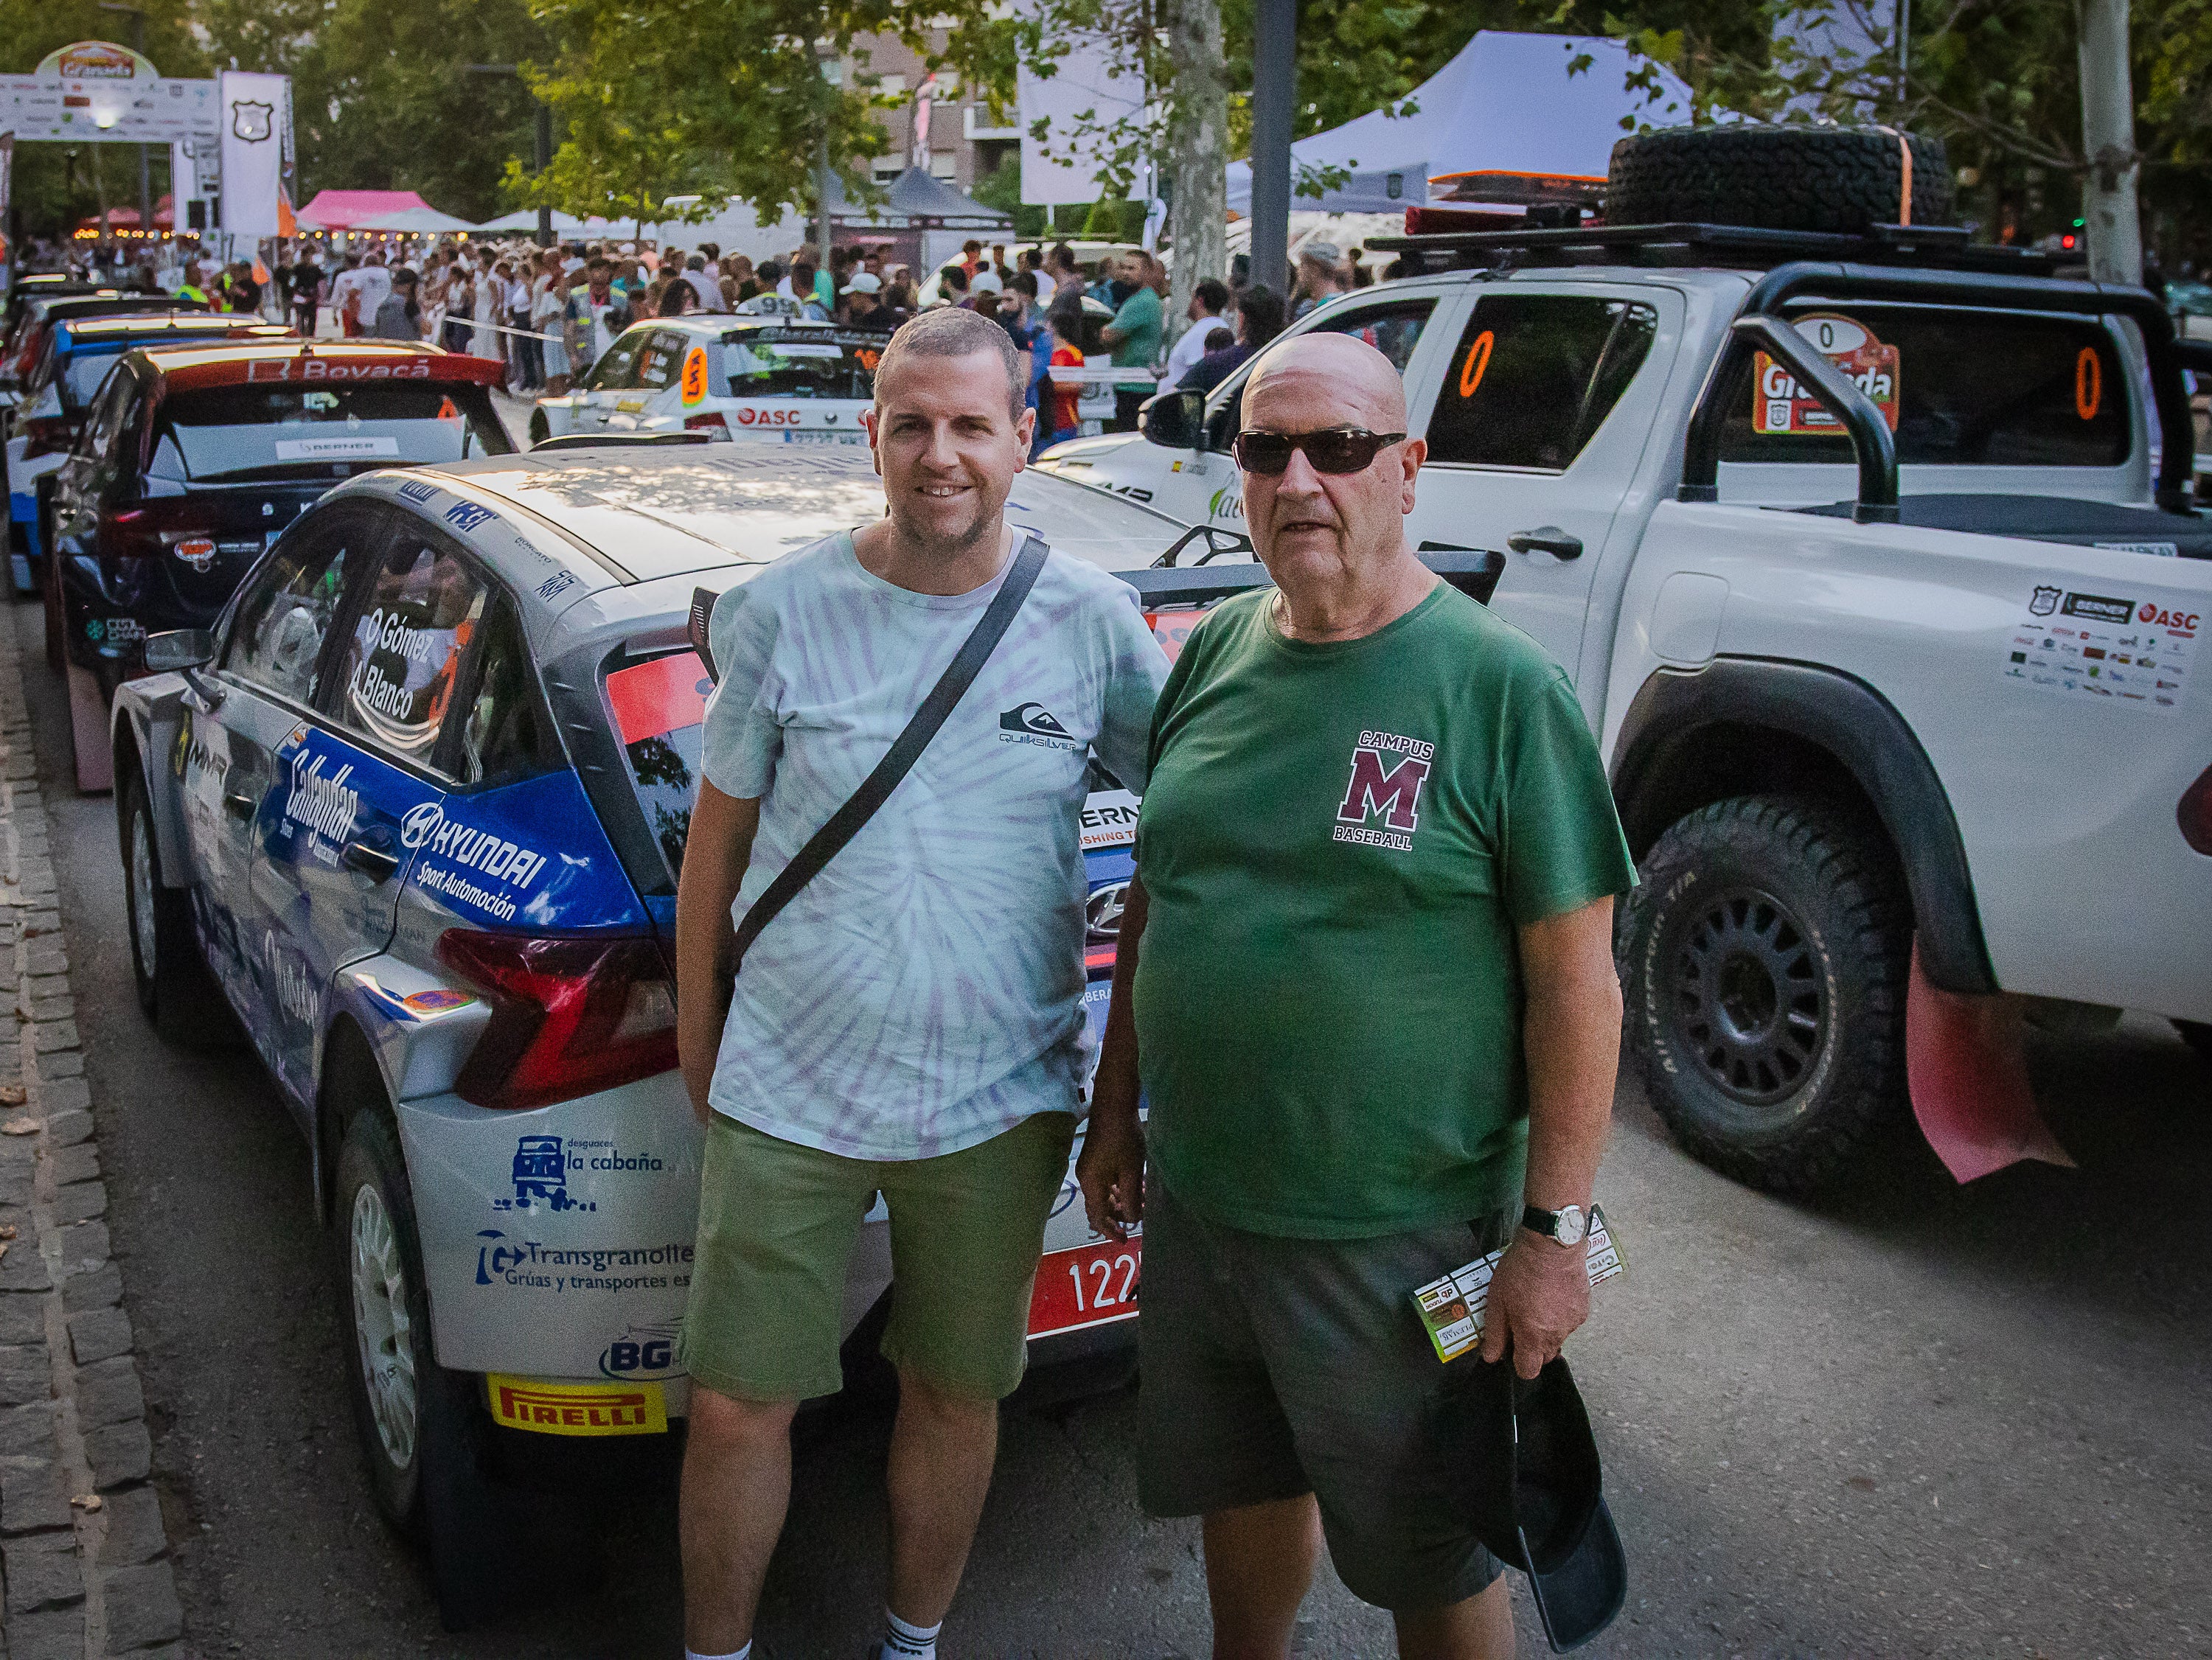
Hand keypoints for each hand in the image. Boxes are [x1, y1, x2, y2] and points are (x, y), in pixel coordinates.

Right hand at [1076, 1109, 1144, 1240]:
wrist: (1114, 1104)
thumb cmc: (1123, 1138)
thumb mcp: (1131, 1171)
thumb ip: (1131, 1199)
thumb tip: (1133, 1220)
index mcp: (1091, 1183)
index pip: (1097, 1215)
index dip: (1110, 1230)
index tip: (1124, 1240)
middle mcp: (1086, 1178)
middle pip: (1099, 1206)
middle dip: (1118, 1216)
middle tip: (1137, 1221)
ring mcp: (1091, 1167)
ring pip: (1104, 1194)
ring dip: (1121, 1202)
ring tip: (1142, 1204)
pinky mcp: (1097, 1158)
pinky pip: (1107, 1182)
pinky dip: (1119, 1189)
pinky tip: (1136, 1188)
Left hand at [1479, 1234, 1590, 1379]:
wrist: (1552, 1244)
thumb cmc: (1521, 1269)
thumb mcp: (1497, 1299)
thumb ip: (1495, 1332)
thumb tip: (1491, 1356)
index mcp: (1533, 1336)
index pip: (1528, 1370)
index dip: (1517, 1363)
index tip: (1510, 1348)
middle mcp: (1556, 1334)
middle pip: (1544, 1357)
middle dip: (1531, 1347)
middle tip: (1520, 1322)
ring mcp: (1572, 1323)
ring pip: (1557, 1339)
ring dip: (1546, 1330)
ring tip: (1535, 1303)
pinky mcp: (1583, 1309)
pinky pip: (1568, 1323)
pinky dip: (1559, 1316)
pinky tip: (1550, 1295)